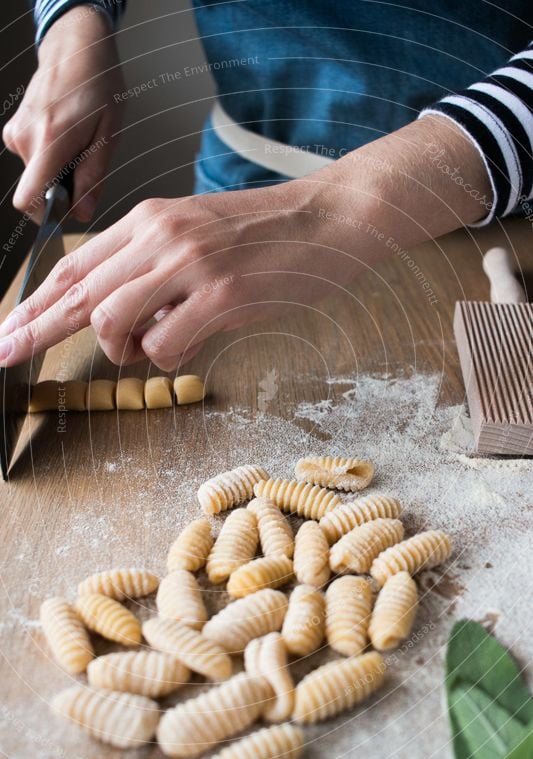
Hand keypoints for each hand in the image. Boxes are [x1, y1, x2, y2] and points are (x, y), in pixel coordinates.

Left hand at [0, 114, 491, 370]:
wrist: (331, 217)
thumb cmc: (271, 233)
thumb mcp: (200, 232)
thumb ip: (154, 263)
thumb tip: (119, 310)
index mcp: (151, 220)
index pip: (74, 264)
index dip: (35, 301)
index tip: (10, 328)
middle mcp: (161, 236)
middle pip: (77, 292)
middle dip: (36, 330)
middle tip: (7, 354)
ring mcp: (189, 264)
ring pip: (111, 319)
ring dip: (118, 347)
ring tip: (142, 347)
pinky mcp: (220, 295)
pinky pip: (164, 344)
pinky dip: (166, 356)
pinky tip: (190, 341)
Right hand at [3, 8, 123, 221]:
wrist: (76, 49)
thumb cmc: (98, 86)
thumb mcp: (108, 136)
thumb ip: (93, 178)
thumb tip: (83, 213)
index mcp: (50, 141)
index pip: (29, 198)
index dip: (45, 216)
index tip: (65, 213)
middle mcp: (26, 139)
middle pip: (39, 190)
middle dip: (63, 189)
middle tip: (86, 164)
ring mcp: (16, 134)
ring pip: (37, 176)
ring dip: (58, 172)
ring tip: (78, 145)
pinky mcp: (14, 131)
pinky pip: (33, 161)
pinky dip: (50, 159)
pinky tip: (66, 138)